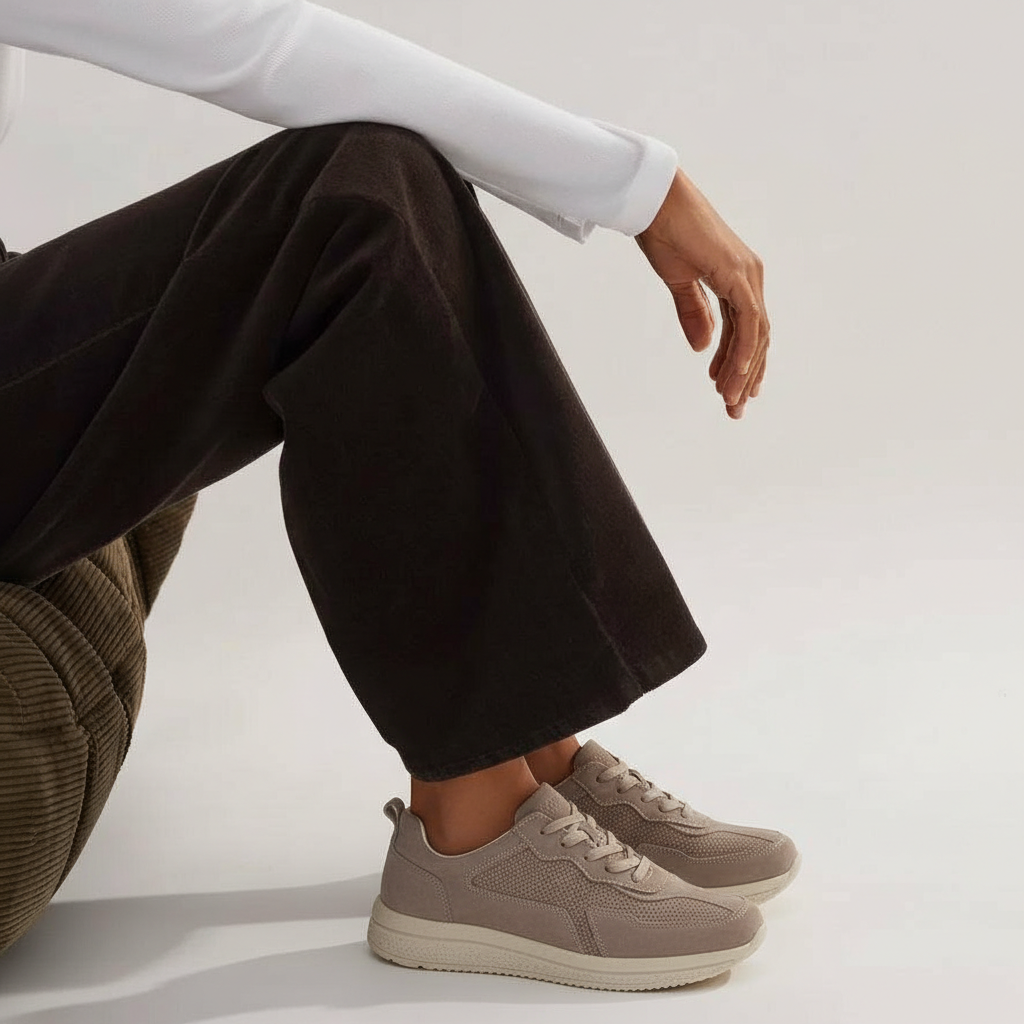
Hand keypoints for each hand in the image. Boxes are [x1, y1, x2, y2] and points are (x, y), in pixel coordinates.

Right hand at [634, 168, 769, 418]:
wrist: (655, 201)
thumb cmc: (664, 231)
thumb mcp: (678, 282)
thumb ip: (694, 313)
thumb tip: (704, 347)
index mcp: (737, 278)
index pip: (746, 330)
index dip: (740, 363)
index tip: (732, 391)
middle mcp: (750, 277)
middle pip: (757, 337)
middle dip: (746, 376)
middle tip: (735, 408)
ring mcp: (747, 274)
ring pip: (756, 334)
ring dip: (744, 371)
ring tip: (732, 401)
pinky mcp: (738, 274)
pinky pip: (749, 321)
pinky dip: (744, 350)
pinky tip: (737, 375)